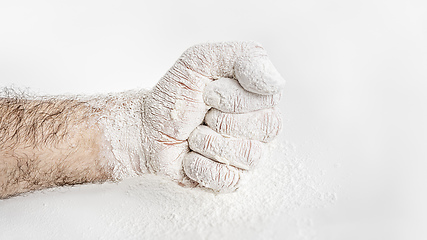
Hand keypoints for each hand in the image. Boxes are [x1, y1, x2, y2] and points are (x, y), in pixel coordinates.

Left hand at [142, 41, 283, 191]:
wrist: (147, 127)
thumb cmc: (175, 95)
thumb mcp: (200, 61)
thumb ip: (241, 57)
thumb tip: (276, 82)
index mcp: (259, 96)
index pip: (269, 98)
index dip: (232, 97)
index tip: (207, 92)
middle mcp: (260, 126)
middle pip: (267, 127)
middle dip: (220, 119)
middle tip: (201, 114)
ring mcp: (248, 155)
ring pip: (249, 154)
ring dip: (208, 142)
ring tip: (194, 135)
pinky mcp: (232, 179)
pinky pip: (229, 178)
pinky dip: (199, 165)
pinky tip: (190, 156)